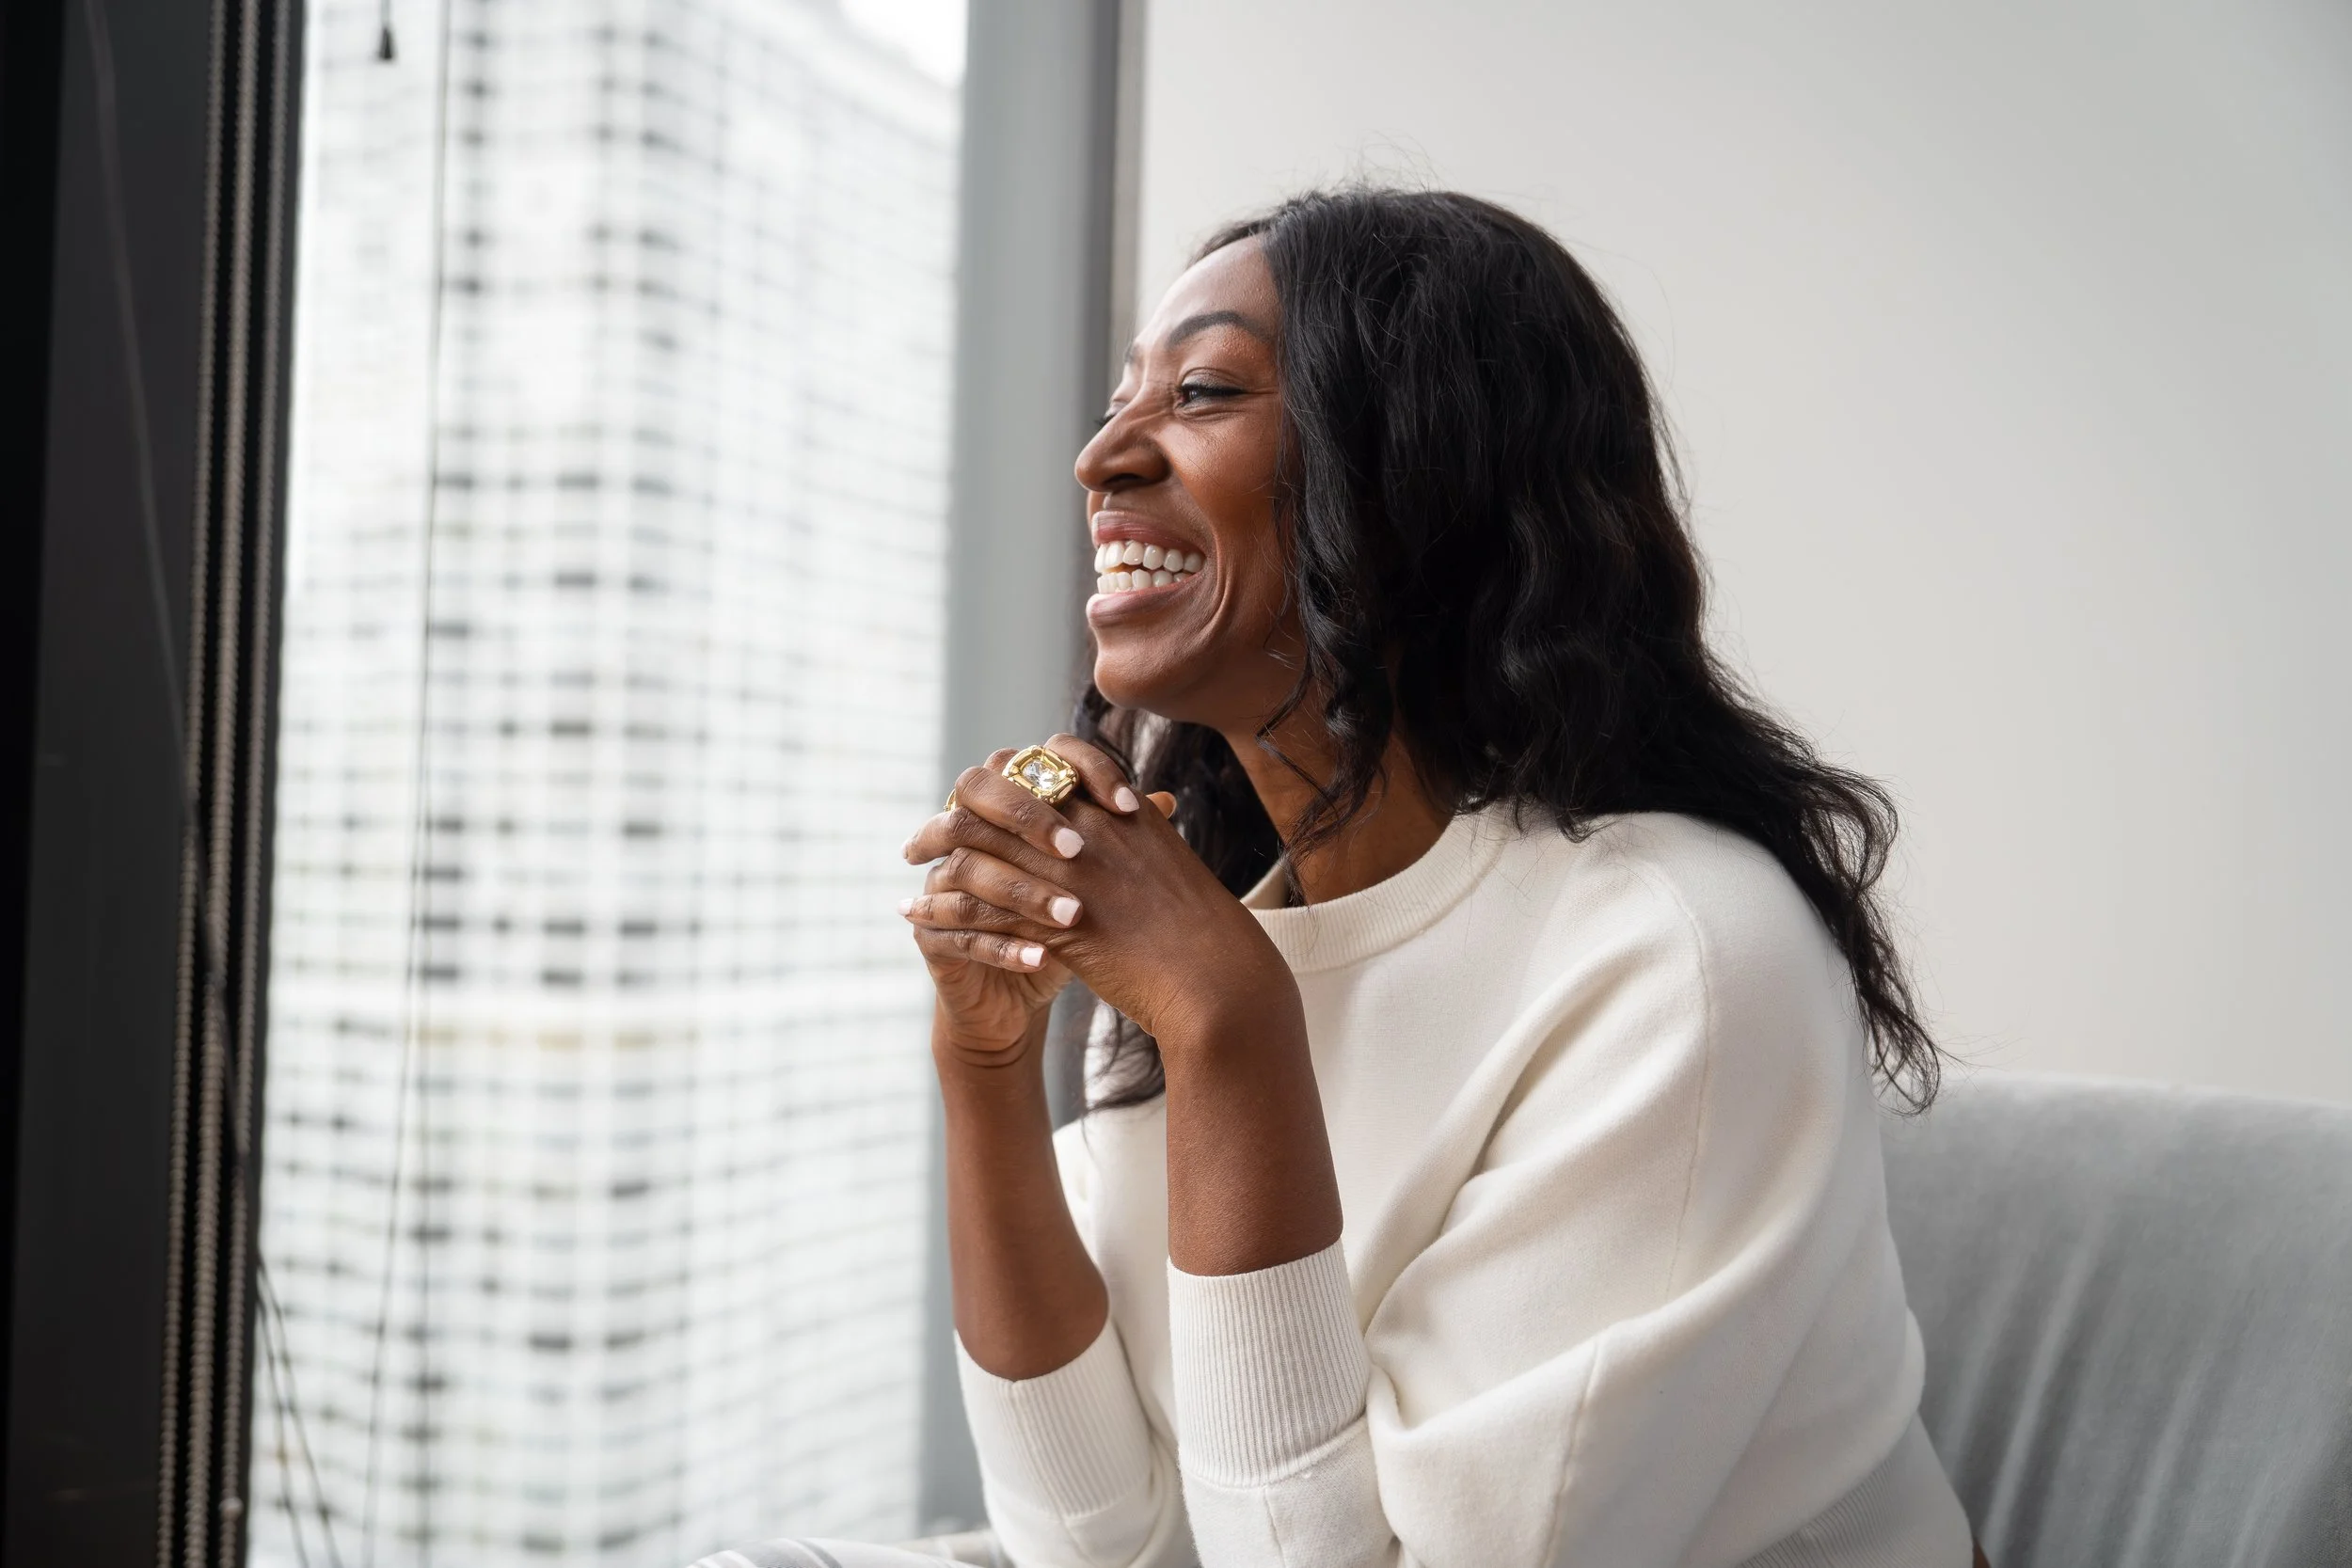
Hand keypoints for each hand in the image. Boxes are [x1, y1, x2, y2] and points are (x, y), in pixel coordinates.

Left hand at [901, 734, 1299, 1068]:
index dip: (1008, 773)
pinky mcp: (1054, 923)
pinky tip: (917, 915)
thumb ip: (1141, 829)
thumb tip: (1132, 810)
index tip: (977, 791)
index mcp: (1118, 808)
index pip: (1047, 759)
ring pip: (978, 847)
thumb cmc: (1202, 929)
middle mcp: (1088, 829)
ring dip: (934, 853)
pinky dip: (942, 908)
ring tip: (908, 865)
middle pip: (1000, 795)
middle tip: (922, 835)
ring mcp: (1070, 874)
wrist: (1217, 979)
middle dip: (952, 810)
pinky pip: (979, 906)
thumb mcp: (1170, 861)